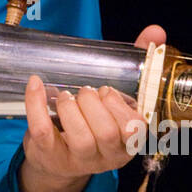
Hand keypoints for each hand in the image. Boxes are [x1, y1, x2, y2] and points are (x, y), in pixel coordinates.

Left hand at [22, 24, 165, 181]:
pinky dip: (37, 103)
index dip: (119, 105)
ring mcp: (79, 159)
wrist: (57, 158)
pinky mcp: (50, 155)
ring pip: (80, 138)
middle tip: (85, 92)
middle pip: (106, 133)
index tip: (107, 91)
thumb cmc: (92, 123)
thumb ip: (138, 67)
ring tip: (67, 96)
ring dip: (71, 109)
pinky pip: (43, 131)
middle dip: (94, 104)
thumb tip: (155, 32)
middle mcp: (108, 156)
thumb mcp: (115, 102)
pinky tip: (36, 85)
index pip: (134, 129)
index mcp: (129, 142)